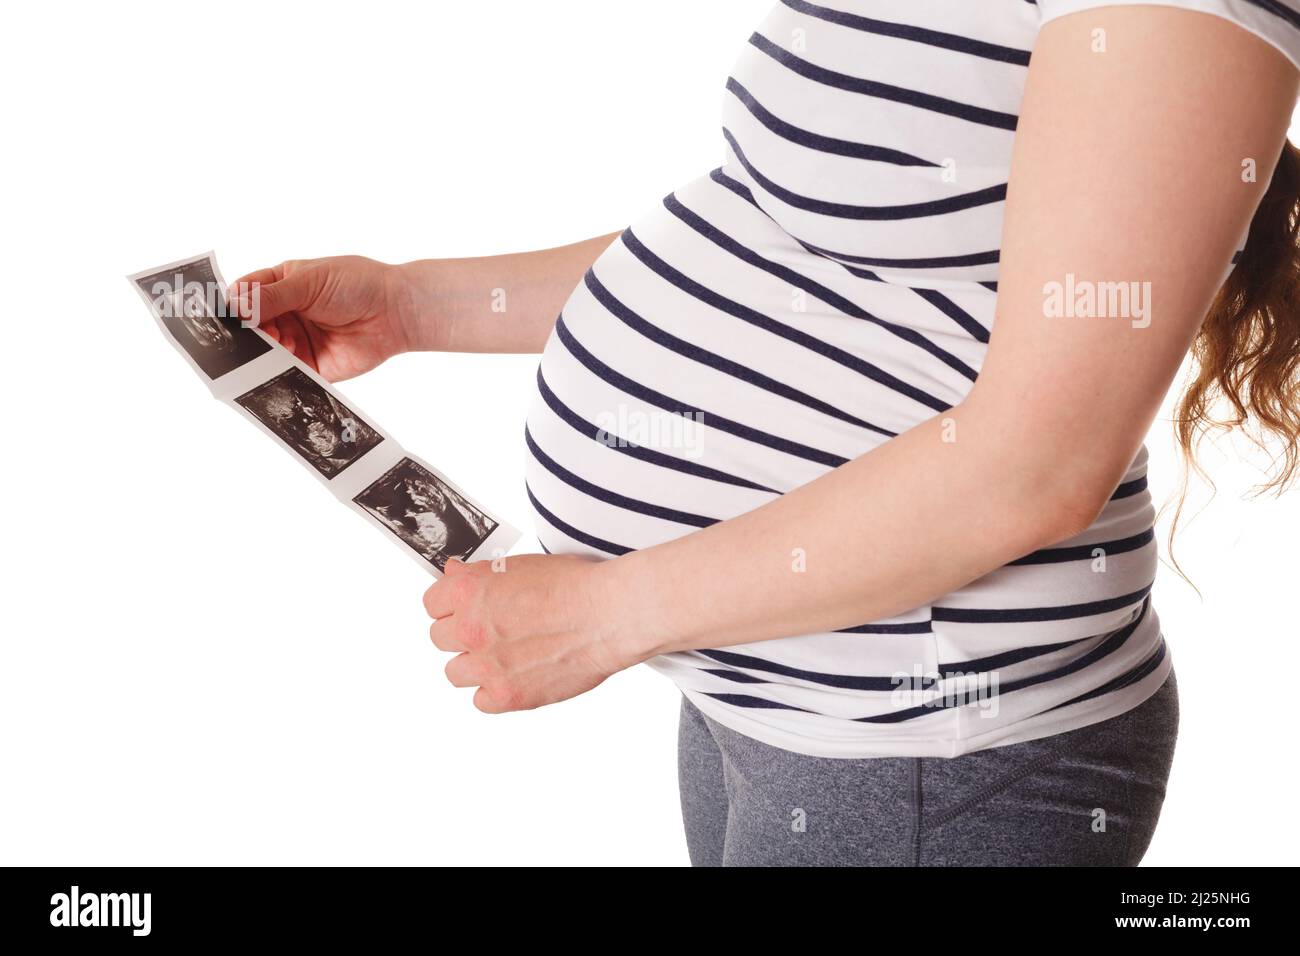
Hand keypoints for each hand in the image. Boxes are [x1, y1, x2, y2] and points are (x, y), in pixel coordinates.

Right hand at [229, 256, 414, 381]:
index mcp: (282, 285)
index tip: (225, 315)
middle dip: (247, 333)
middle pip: (251, 327)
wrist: (396, 312)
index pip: (245, 294)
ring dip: (264, 352)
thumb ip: (272, 296)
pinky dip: (280, 374)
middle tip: (252, 336)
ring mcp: (298, 340)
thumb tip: (235, 306)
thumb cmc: (358, 284)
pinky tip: (278, 371)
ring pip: (267, 352)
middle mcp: (286, 313)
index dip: (232, 305)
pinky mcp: (312, 365)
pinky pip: (288, 373)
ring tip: (275, 346)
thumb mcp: (310, 282)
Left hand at [422, 554, 644, 712]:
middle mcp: (471, 628)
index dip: (450, 606)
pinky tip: (515, 676)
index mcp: (468, 591)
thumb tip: (453, 575)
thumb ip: (481, 575)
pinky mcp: (506, 695)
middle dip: (462, 634)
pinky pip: (480, 701)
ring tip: (504, 655)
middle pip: (440, 639)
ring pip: (455, 672)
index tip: (462, 609)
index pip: (432, 604)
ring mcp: (486, 665)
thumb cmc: (575, 587)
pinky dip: (494, 692)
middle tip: (490, 631)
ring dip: (475, 665)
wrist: (609, 615)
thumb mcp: (520, 566)